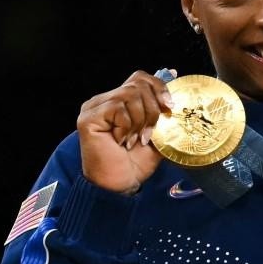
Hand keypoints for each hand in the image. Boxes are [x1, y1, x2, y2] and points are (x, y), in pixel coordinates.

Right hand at [76, 69, 174, 194]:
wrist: (120, 185)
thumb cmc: (134, 163)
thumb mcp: (157, 134)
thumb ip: (162, 113)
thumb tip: (174, 86)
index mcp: (119, 101)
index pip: (140, 78)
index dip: (159, 87)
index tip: (170, 106)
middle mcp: (104, 100)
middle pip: (138, 83)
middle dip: (153, 109)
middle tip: (149, 134)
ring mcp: (94, 107)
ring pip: (129, 95)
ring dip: (140, 121)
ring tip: (135, 140)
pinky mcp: (88, 117)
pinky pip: (118, 109)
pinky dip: (127, 127)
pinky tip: (122, 142)